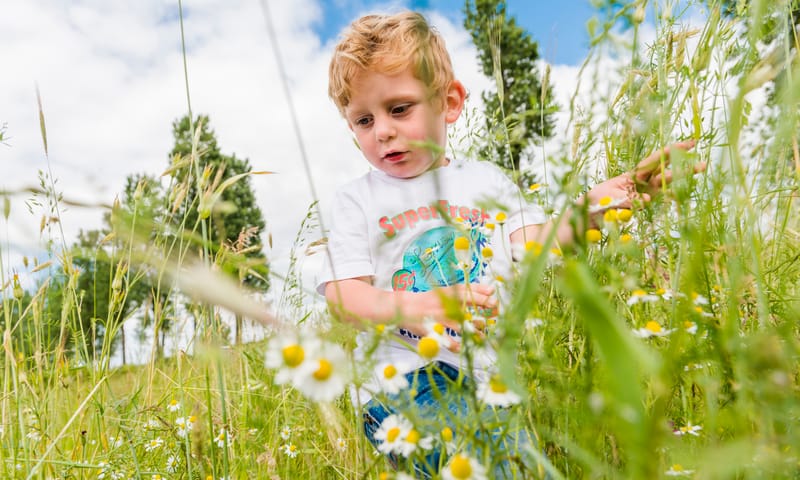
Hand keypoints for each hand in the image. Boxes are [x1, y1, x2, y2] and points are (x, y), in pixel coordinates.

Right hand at [399, 283, 496, 351]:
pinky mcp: (432, 329)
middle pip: (467, 306)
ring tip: (482, 336)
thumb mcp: (444, 291)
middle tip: (495, 314)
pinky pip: (446, 339)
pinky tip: (461, 348)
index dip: (483, 294)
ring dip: (474, 331)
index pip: (468, 291)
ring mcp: (439, 316)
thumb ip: (464, 291)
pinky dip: (455, 345)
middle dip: (482, 310)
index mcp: (448, 292)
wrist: (403, 307)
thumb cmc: (427, 300)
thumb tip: (490, 291)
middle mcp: (444, 303)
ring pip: (460, 324)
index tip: (495, 299)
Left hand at [588, 140, 704, 207]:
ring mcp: (644, 194)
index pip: (656, 160)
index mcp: (633, 174)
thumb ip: (627, 200)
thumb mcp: (609, 198)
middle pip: (666, 172)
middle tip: (703, 164)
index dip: (673, 151)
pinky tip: (681, 196)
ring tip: (698, 178)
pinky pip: (659, 202)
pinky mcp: (644, 206)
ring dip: (681, 182)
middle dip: (684, 168)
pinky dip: (669, 199)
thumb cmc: (597, 201)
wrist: (588, 214)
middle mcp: (642, 182)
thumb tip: (647, 200)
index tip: (691, 143)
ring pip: (666, 186)